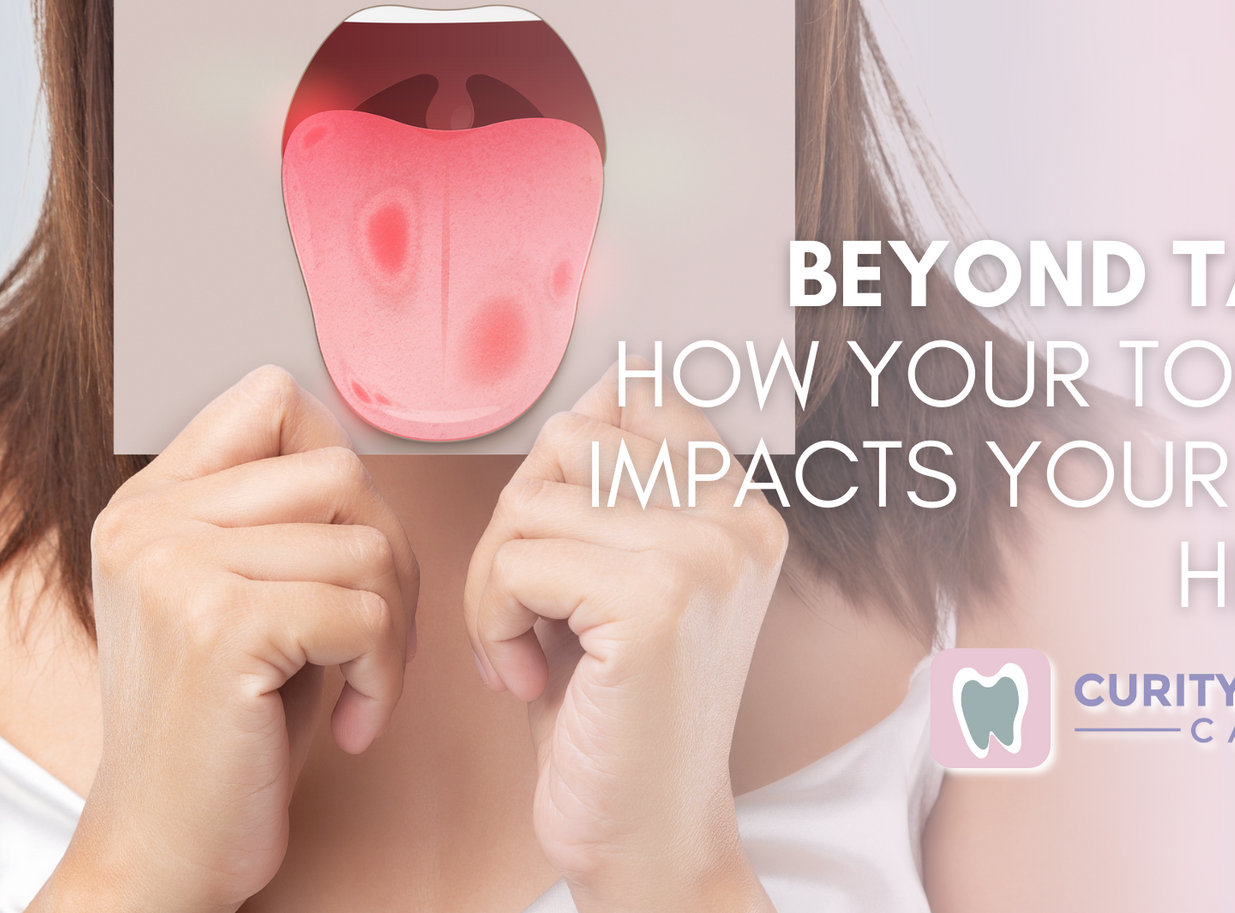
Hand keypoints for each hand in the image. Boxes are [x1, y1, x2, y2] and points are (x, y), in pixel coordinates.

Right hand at [33, 367, 417, 912]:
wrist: (160, 853)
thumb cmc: (224, 736)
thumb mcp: (238, 602)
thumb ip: (278, 521)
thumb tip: (361, 458)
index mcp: (149, 504)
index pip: (273, 398)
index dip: (341, 468)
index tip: (346, 555)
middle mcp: (149, 520)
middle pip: (341, 470)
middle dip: (389, 558)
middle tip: (374, 643)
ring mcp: (177, 567)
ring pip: (367, 543)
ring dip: (392, 631)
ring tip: (359, 691)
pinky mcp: (220, 625)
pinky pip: (365, 610)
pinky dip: (383, 675)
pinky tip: (350, 726)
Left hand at [464, 361, 786, 911]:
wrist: (648, 839)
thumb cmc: (615, 715)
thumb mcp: (624, 581)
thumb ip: (614, 490)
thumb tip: (585, 400)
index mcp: (741, 509)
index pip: (632, 395)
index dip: (562, 464)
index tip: (558, 549)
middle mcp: (738, 521)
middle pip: (568, 440)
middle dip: (515, 526)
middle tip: (525, 611)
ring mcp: (704, 557)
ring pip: (530, 500)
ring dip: (494, 582)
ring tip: (523, 650)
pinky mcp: (656, 602)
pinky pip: (516, 561)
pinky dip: (492, 623)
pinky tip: (524, 679)